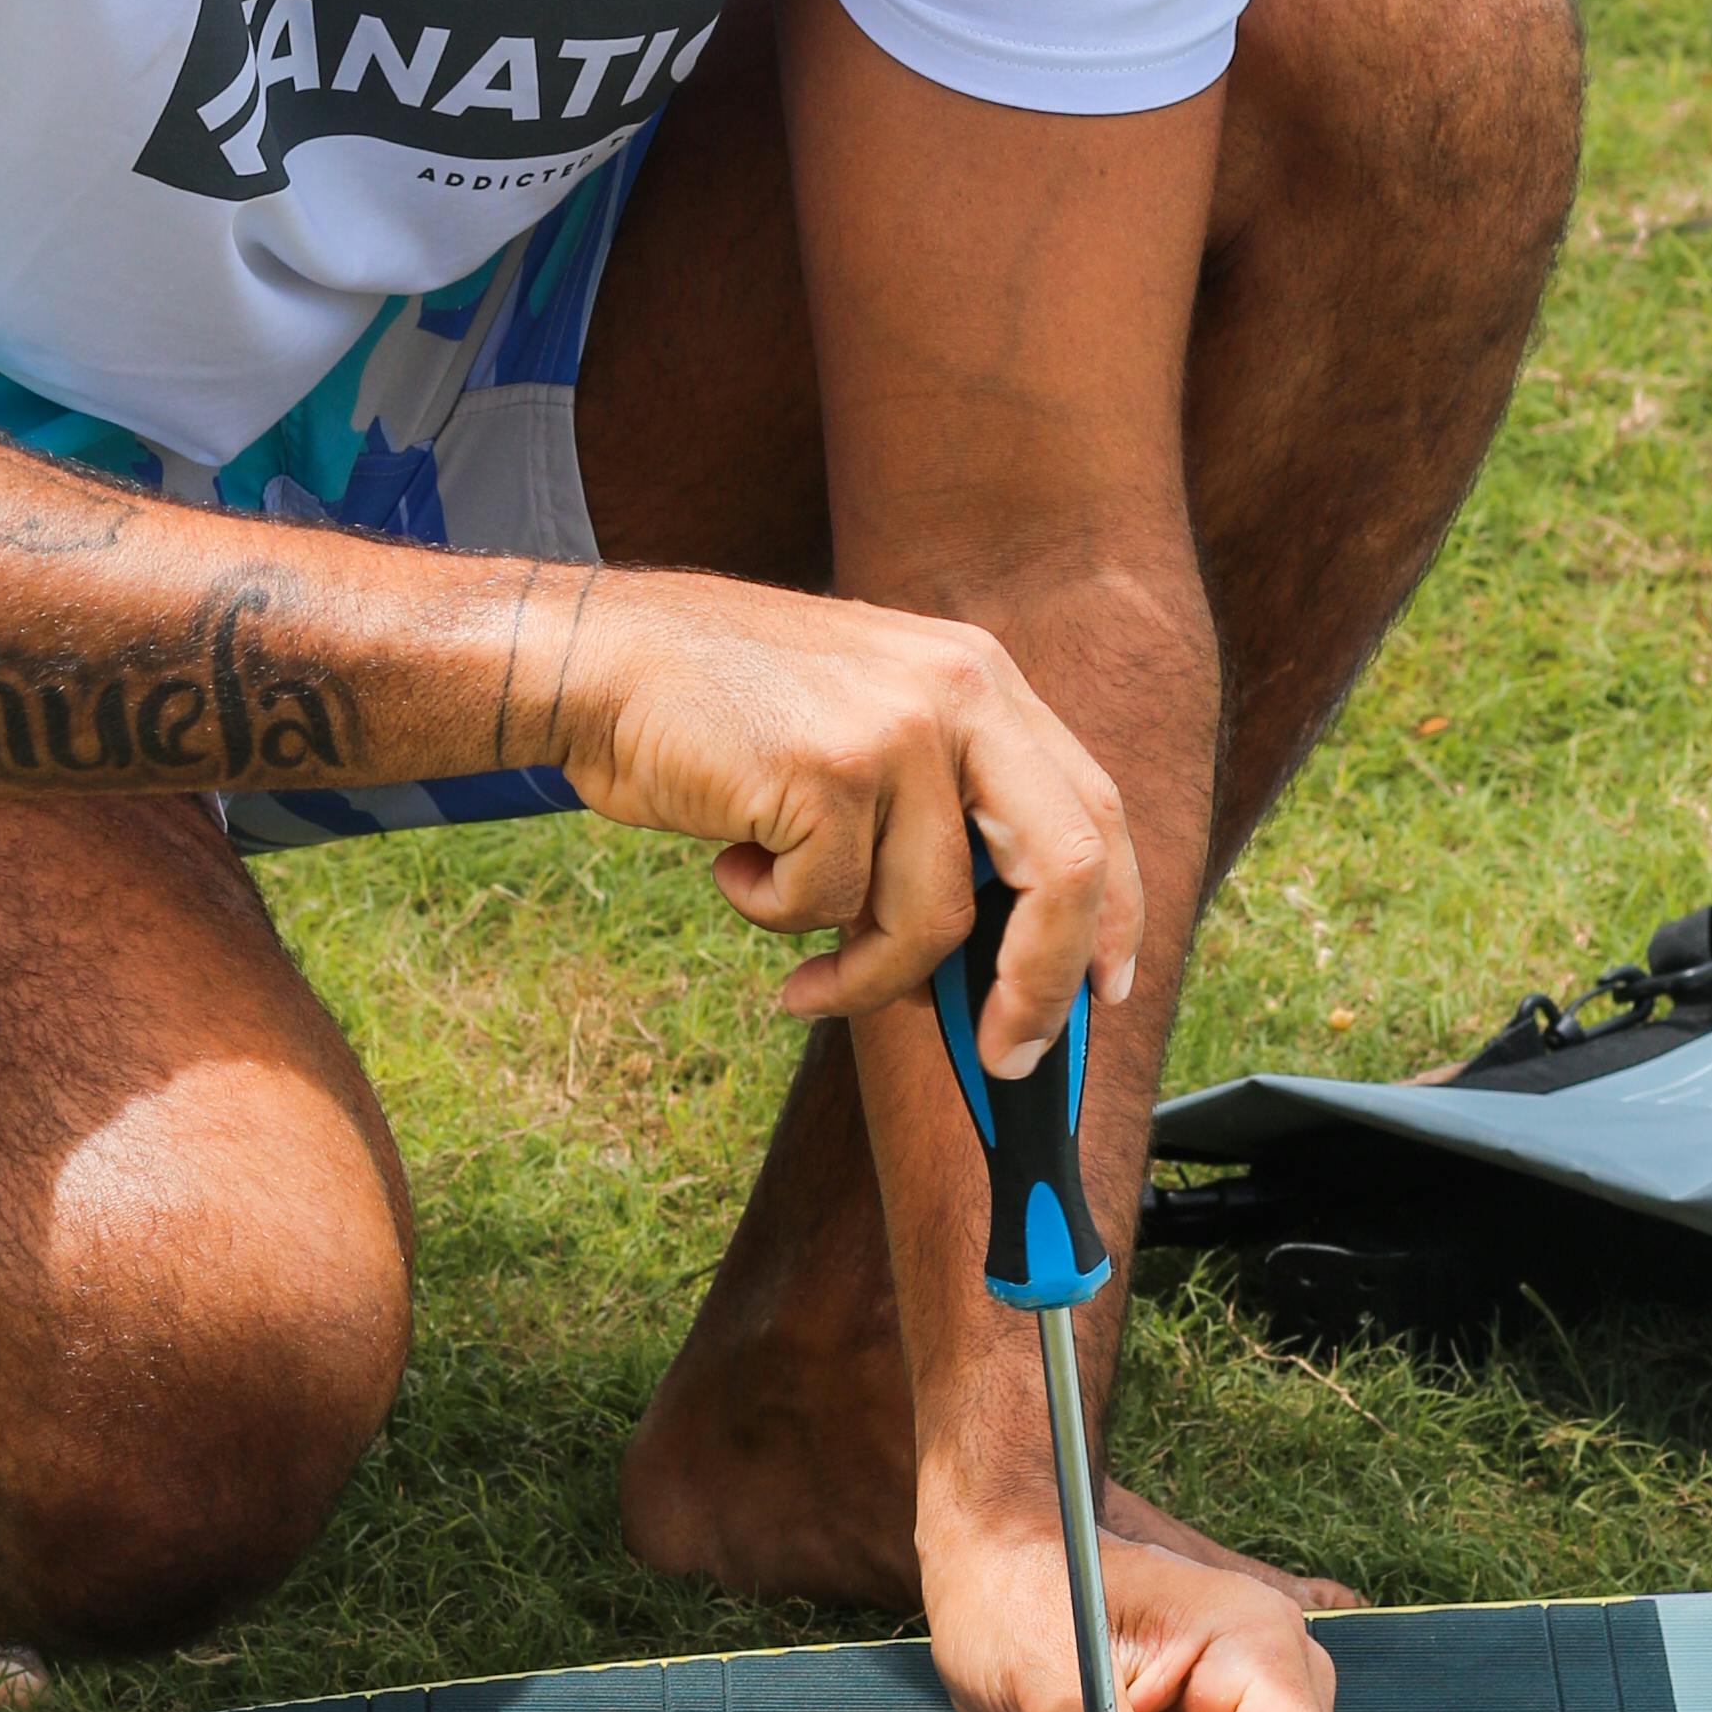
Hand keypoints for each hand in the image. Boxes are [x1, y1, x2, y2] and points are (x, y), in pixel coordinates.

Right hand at [544, 564, 1136, 1066]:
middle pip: (1065, 867)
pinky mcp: (827, 771)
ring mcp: (897, 726)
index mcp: (980, 678)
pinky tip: (734, 863)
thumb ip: (938, 814)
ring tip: (800, 960)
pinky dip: (777, 918)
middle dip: (1041, 985)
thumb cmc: (724, 714)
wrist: (600, 657)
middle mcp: (960, 689)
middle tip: (1002, 1055)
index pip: (1093, 808)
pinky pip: (830, 909)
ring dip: (862, 972)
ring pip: (932, 918)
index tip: (1103, 993)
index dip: (1111, 913)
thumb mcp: (864, 730)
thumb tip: (997, 968)